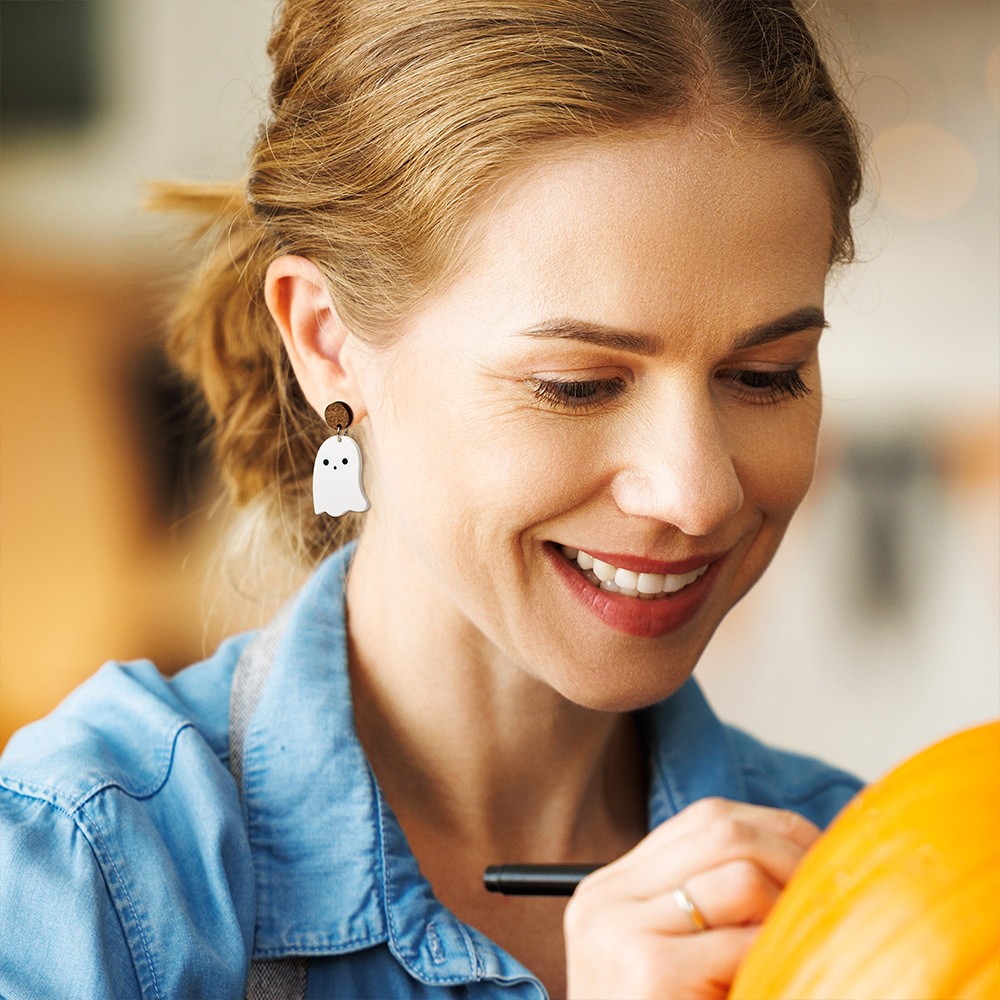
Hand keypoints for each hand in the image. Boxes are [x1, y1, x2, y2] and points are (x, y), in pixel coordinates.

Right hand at [563, 797, 819, 999]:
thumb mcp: (675, 961)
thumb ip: (708, 907)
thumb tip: (802, 856)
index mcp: (609, 890)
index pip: (706, 820)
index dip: (775, 834)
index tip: (818, 867)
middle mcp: (604, 900)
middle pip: (722, 830)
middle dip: (792, 859)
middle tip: (827, 904)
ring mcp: (620, 932)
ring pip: (740, 876)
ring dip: (786, 914)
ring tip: (792, 954)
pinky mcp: (648, 971)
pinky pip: (744, 940)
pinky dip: (775, 960)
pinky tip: (769, 985)